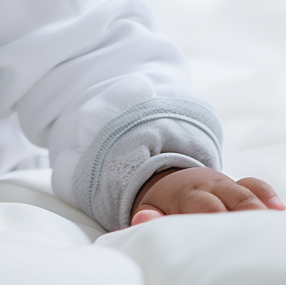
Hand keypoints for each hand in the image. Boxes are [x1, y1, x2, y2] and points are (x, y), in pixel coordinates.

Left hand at [130, 167, 284, 225]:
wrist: (171, 181)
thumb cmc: (165, 204)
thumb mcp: (151, 208)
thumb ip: (149, 216)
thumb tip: (143, 219)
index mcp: (187, 192)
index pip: (204, 204)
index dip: (215, 216)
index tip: (222, 231)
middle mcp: (210, 185)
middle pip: (232, 197)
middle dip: (243, 215)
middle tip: (253, 235)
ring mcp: (227, 185)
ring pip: (247, 193)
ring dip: (260, 210)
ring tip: (270, 227)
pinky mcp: (240, 188)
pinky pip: (256, 186)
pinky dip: (268, 196)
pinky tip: (279, 211)